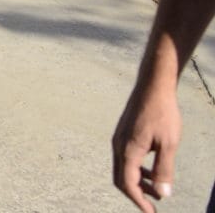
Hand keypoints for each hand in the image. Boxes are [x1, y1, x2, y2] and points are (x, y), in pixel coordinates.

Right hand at [112, 82, 180, 212]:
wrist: (153, 86)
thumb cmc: (162, 113)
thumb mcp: (169, 144)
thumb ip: (165, 170)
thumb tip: (164, 194)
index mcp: (128, 149)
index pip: (128, 183)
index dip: (139, 201)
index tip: (151, 212)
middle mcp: (119, 145)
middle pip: (121, 178)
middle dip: (137, 194)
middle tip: (153, 206)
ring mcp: (119, 138)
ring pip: (124, 168)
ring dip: (139, 182)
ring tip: (158, 191)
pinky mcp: (124, 133)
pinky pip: (127, 158)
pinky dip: (138, 169)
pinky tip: (153, 170)